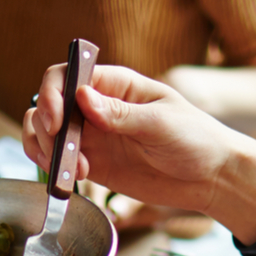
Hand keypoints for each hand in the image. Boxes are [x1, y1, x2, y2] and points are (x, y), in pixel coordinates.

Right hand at [23, 65, 255, 223]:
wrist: (211, 177)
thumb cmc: (196, 138)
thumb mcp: (161, 123)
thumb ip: (120, 114)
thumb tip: (81, 96)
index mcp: (115, 84)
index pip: (66, 76)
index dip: (52, 94)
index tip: (56, 120)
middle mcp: (97, 107)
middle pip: (48, 105)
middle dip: (44, 126)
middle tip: (59, 150)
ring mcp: (92, 136)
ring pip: (46, 133)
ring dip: (44, 149)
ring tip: (69, 169)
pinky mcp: (94, 164)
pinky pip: (60, 162)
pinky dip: (54, 169)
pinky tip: (73, 179)